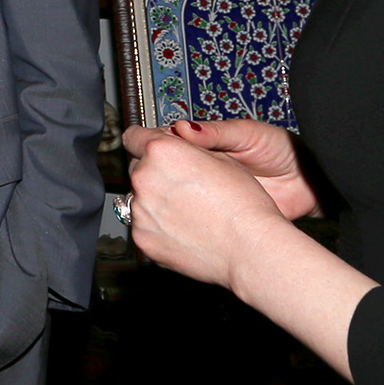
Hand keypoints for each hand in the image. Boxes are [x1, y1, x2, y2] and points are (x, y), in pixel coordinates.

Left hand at [121, 125, 294, 291]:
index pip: (134, 136)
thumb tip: (175, 143)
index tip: (154, 148)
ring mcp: (140, 211)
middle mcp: (144, 179)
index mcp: (162, 152)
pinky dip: (159, 227)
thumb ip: (187, 146)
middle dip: (155, 173)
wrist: (250, 248)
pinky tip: (185, 230)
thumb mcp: (222, 157)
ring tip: (189, 212)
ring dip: (157, 201)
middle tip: (183, 185)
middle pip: (138, 168)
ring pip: (141, 199)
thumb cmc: (242, 204)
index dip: (147, 140)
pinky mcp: (142, 239)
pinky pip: (145, 226)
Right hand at [145, 119, 322, 219]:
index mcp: (201, 143)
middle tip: (162, 176)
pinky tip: (185, 218)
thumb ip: (216, 132)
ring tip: (174, 198)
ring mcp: (202, 193)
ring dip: (167, 198)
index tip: (149, 150)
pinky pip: (187, 216)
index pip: (161, 141)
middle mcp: (197, 168)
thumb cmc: (282, 152)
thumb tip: (181, 128)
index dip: (153, 145)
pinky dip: (180, 218)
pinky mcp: (212, 214)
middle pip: (158, 170)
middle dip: (157, 173)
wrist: (308, 185)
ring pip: (168, 196)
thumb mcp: (248, 135)